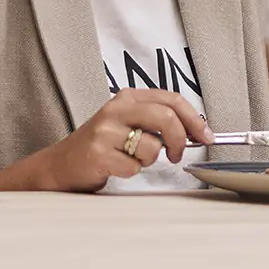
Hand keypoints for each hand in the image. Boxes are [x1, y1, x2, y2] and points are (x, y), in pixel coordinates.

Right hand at [36, 89, 212, 191]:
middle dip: (181, 140)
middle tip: (178, 154)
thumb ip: (159, 121)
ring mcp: (106, 131)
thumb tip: (198, 131)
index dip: (195, 119)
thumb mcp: (130, 122)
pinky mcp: (98, 153)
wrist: (62, 164)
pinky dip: (132, 172)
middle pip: (167, 117)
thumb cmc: (103, 144)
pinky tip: (117, 166)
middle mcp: (116, 109)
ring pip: (152, 146)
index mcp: (128, 97)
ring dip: (150, 160)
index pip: (172, 99)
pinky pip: (134, 167)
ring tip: (132, 158)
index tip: (206, 135)